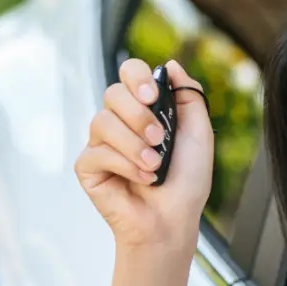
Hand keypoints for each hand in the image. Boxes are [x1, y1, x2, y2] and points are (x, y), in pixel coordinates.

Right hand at [74, 58, 213, 248]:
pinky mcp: (88, 166)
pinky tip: (142, 179)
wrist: (173, 220)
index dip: (137, 77)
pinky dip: (124, 165)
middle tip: (158, 139)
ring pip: (103, 121)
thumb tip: (171, 65)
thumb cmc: (186, 182)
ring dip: (134, 145)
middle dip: (138, 115)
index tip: (153, 96)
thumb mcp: (199, 134)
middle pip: (113, 92)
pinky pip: (97, 152)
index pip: (130, 72)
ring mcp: (101, 143)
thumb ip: (188, 97)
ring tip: (154, 166)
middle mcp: (120, 121)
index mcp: (144, 109)